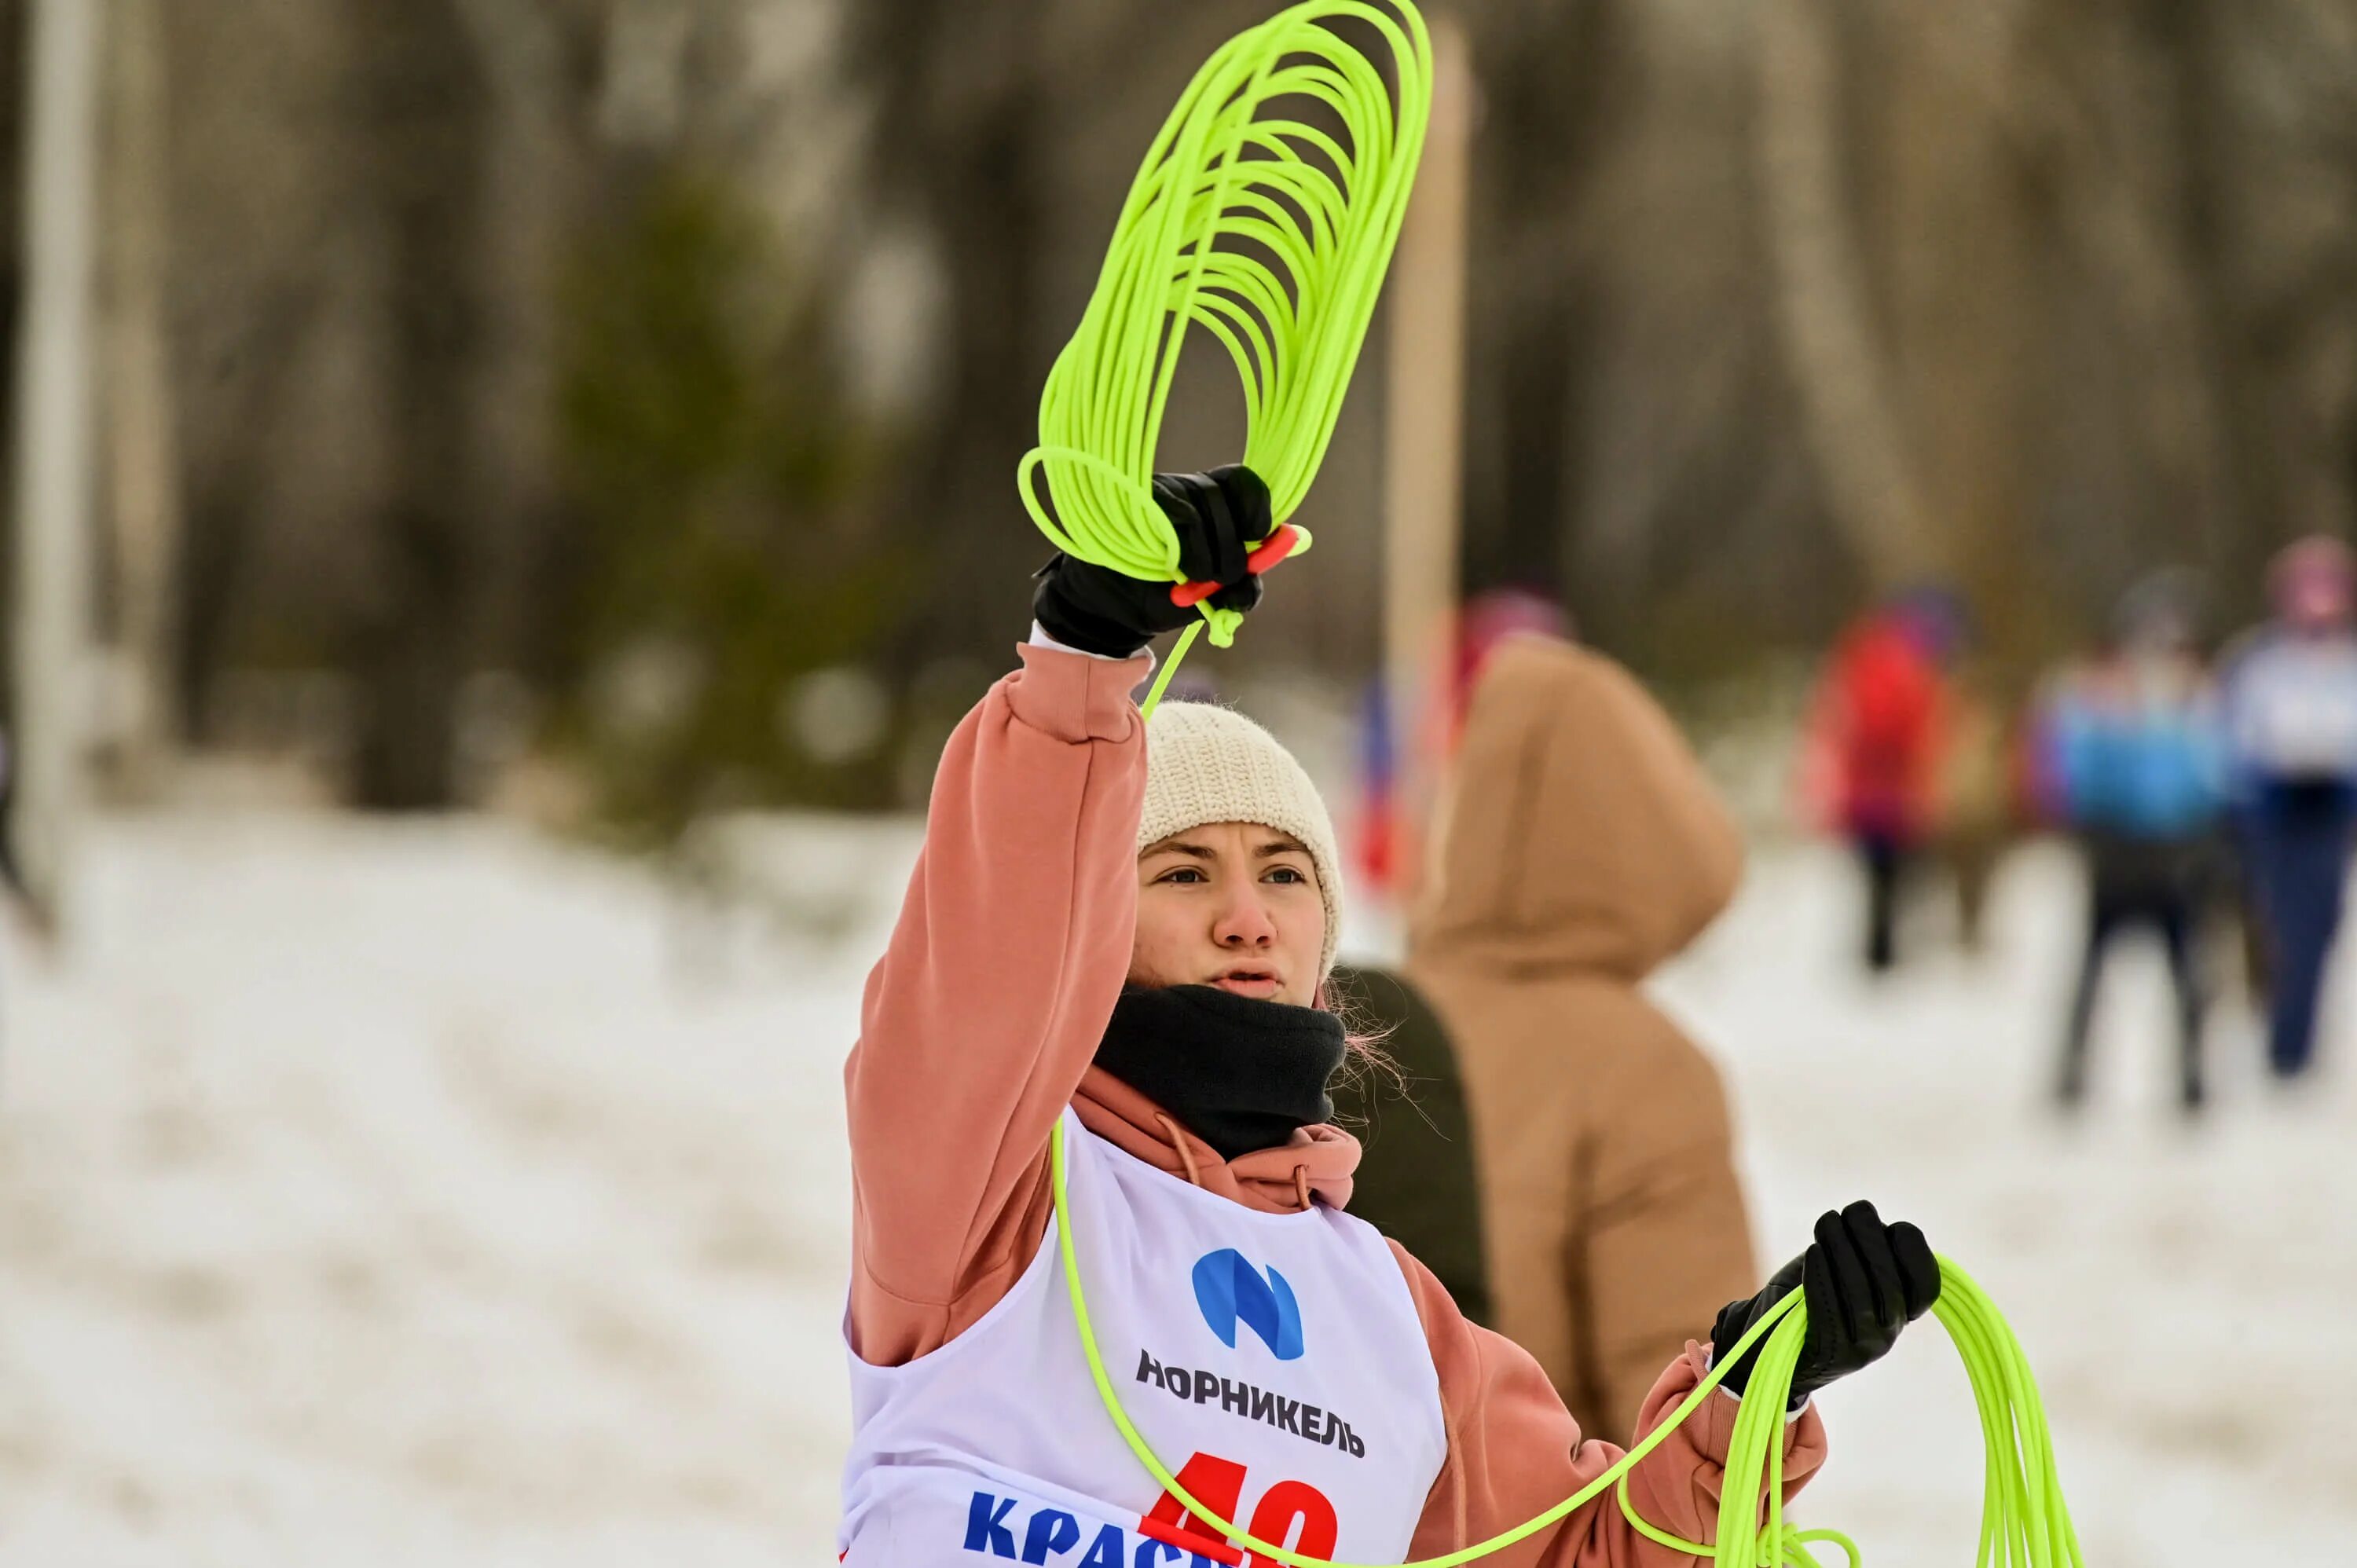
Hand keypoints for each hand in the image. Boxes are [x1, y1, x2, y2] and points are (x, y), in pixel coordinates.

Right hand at [1032, 464, 1271, 657]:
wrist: (1110, 608)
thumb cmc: (1162, 597)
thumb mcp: (1208, 602)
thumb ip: (1236, 593)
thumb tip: (1253, 583)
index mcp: (1214, 508)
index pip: (1245, 484)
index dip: (1259, 506)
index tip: (1259, 537)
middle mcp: (1190, 490)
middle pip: (1226, 495)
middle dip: (1234, 544)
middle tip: (1224, 578)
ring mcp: (1163, 490)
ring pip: (1205, 500)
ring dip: (1210, 548)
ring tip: (1195, 579)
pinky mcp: (1140, 498)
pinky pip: (1178, 511)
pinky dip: (1187, 544)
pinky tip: (1175, 565)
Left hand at [1710, 1201, 1938, 1406]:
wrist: (1771, 1341)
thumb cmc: (1812, 1293)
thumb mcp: (1846, 1266)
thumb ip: (1864, 1248)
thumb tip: (1865, 1219)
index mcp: (1902, 1309)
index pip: (1927, 1284)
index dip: (1912, 1250)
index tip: (1888, 1226)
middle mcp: (1889, 1330)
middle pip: (1891, 1282)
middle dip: (1869, 1238)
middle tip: (1844, 1213)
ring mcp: (1862, 1346)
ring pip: (1861, 1295)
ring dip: (1842, 1250)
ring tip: (1825, 1224)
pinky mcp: (1831, 1354)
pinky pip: (1829, 1313)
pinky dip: (1821, 1277)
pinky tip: (1814, 1252)